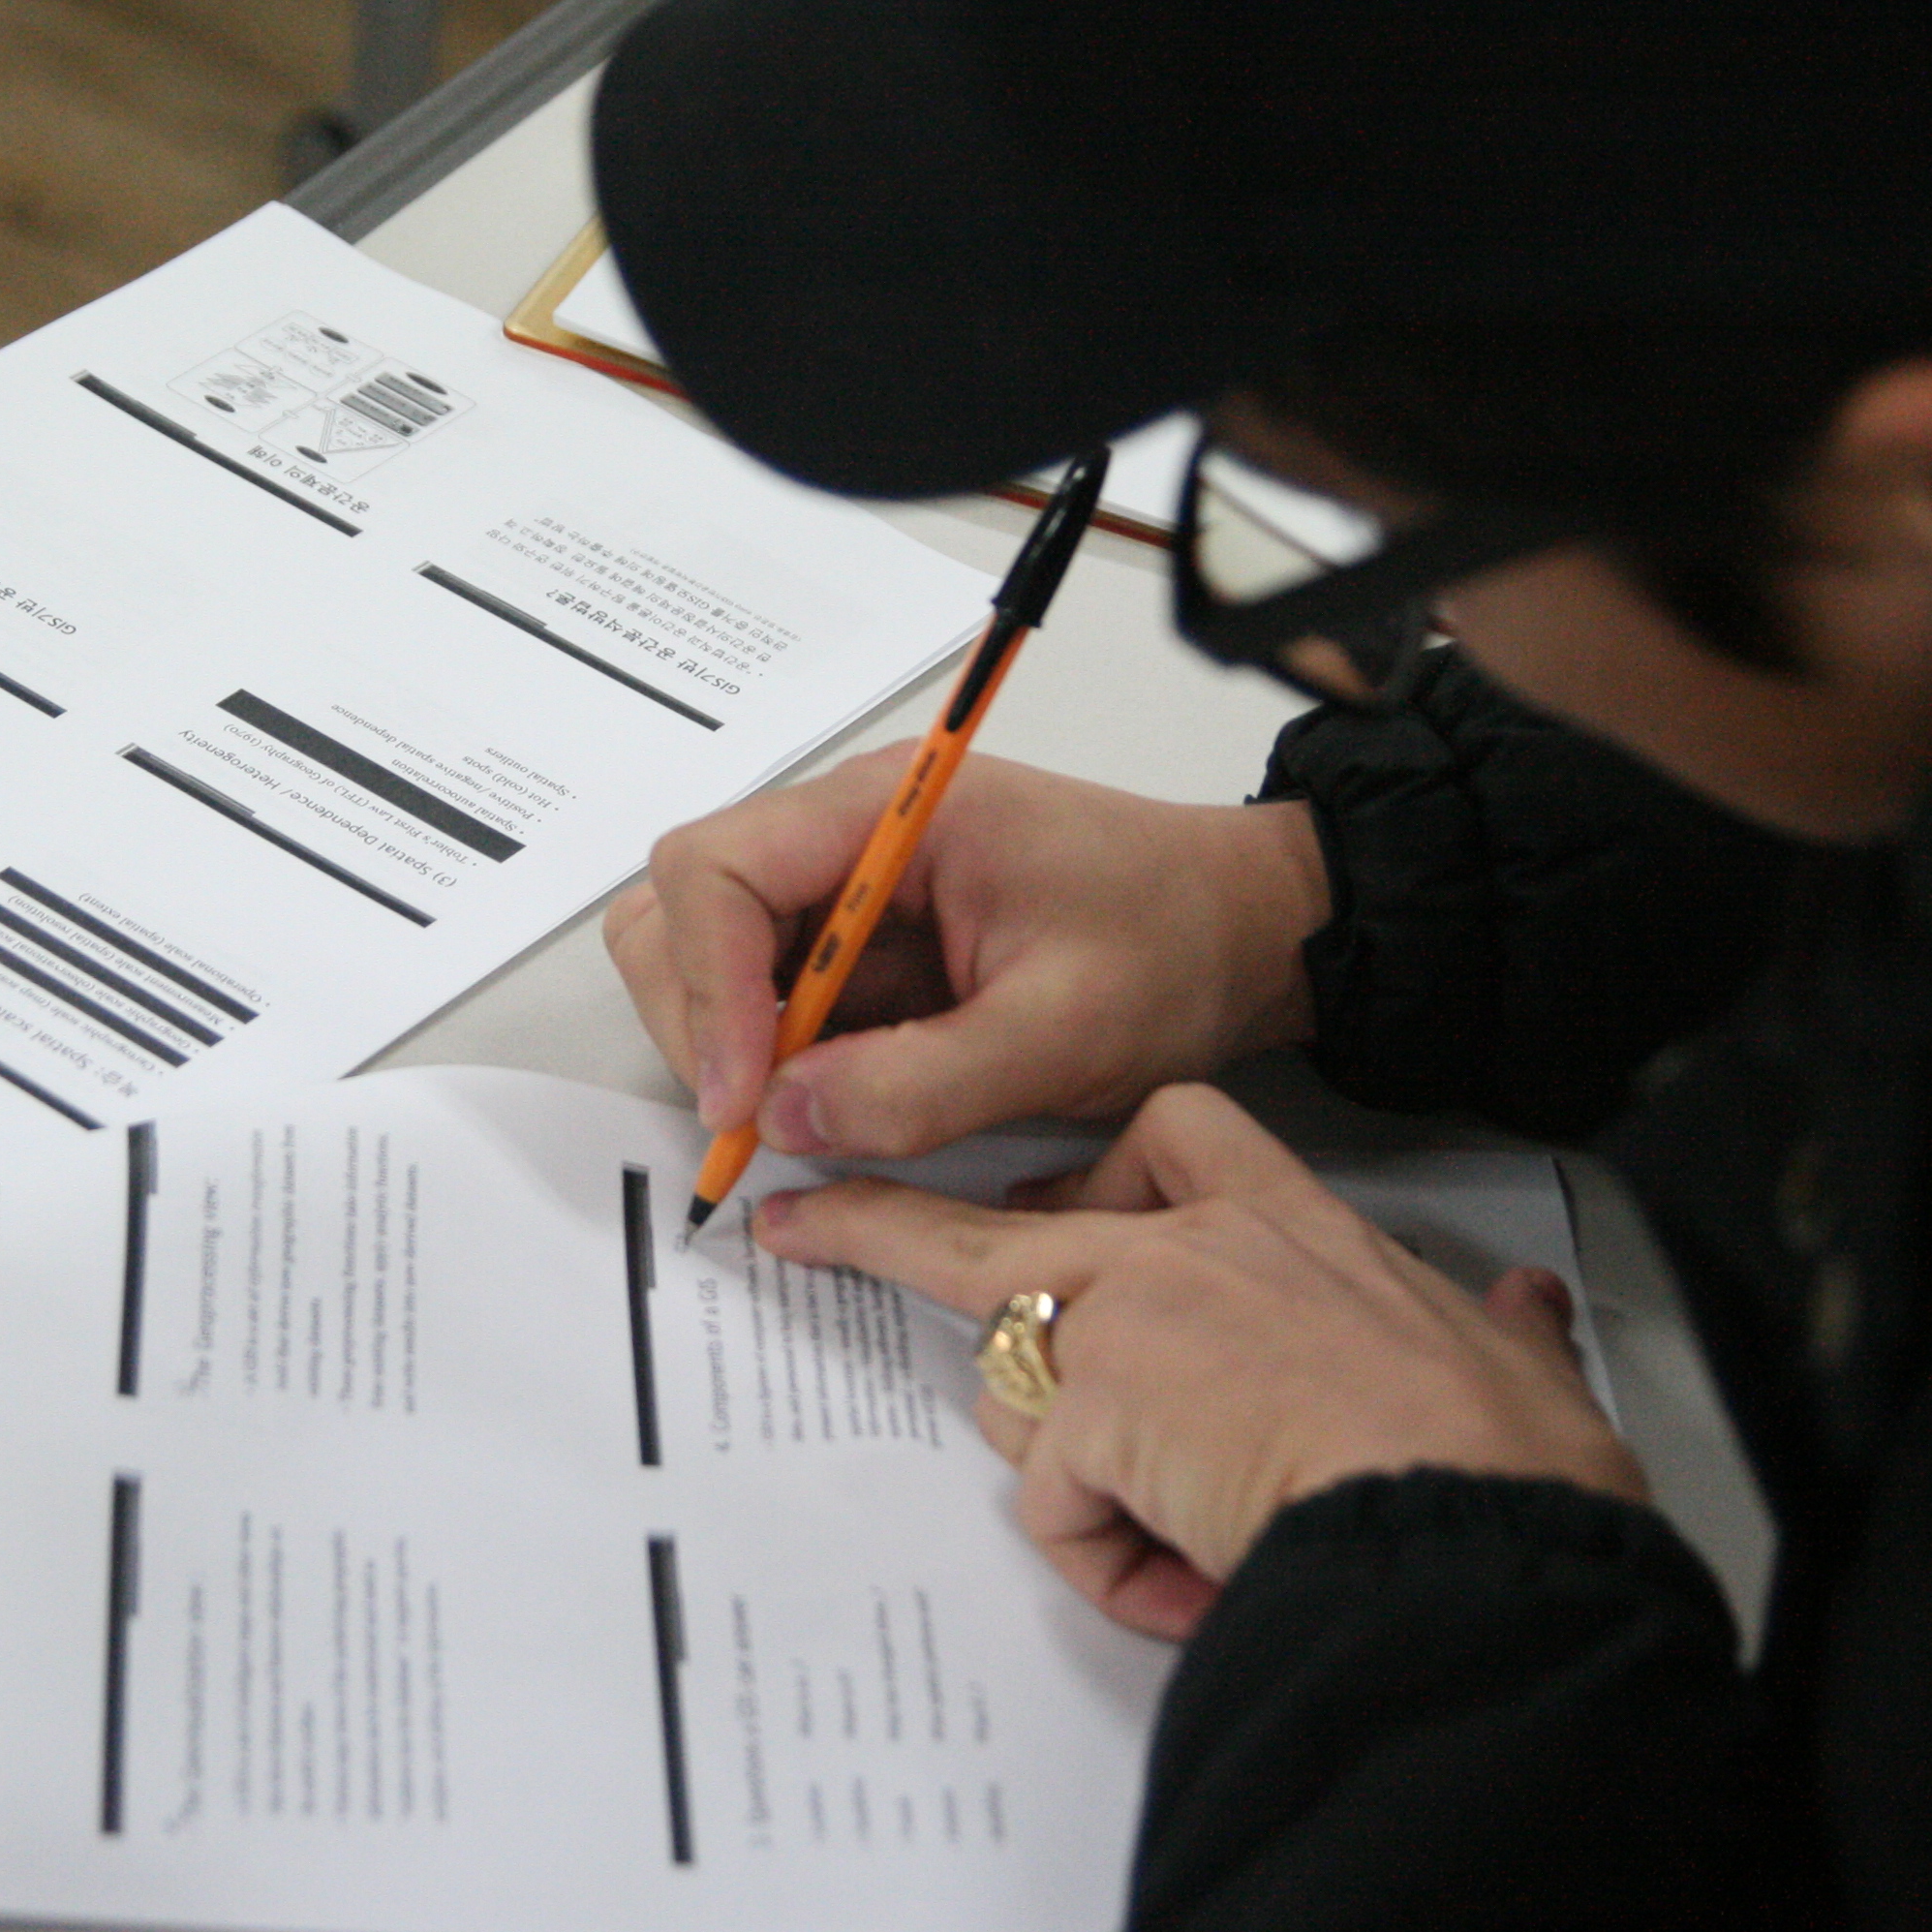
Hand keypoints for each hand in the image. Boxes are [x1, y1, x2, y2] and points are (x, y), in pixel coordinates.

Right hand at [604, 754, 1329, 1159]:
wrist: (1248, 932)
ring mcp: (844, 883)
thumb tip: (781, 1119)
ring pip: (707, 946)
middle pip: (683, 901)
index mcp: (890, 810)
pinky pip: (767, 991)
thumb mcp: (1061, 1033)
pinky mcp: (859, 940)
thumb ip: (920, 1082)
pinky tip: (824, 1104)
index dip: (708, 987)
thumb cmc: (1174, 949)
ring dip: (725, 1037)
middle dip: (699, 1015)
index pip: (718, 866)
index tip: (745, 1097)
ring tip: (794, 1113)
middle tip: (756, 1120)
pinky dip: (766, 1055)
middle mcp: (845, 829)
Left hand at [756, 1084, 1641, 1639]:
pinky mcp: (1092, 1409)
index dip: (1100, 1178)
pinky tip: (1198, 1579)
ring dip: (1085, 1486)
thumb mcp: (1510, 1367)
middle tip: (802, 1226)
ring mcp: (1129, 1323)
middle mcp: (1194, 1252)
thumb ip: (1503, 1333)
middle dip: (883, 1225)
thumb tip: (1526, 1313)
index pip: (1174, 1140)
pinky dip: (1118, 1566)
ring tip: (1197, 1542)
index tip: (1050, 1207)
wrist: (1467, 1524)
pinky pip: (1059, 1509)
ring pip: (1015, 1386)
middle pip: (999, 1228)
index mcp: (1291, 1228)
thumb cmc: (1497, 1457)